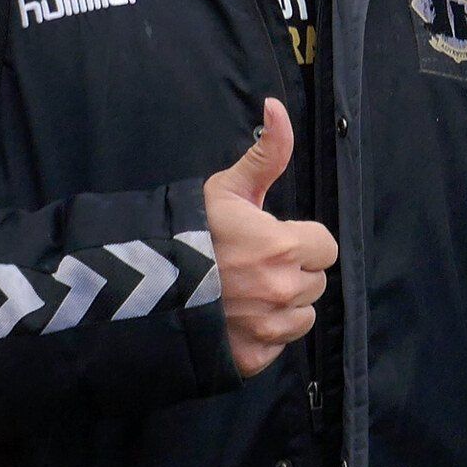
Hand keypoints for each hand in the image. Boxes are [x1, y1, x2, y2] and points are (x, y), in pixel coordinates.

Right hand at [202, 98, 338, 377]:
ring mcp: (266, 329)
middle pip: (315, 282)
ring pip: (301, 318)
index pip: (326, 246)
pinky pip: (275, 348)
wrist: (141, 288)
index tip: (273, 238)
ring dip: (282, 306)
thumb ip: (267, 150)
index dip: (301, 240)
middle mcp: (282, 291)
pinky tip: (235, 319)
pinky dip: (261, 337)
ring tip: (244, 292)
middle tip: (253, 265)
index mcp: (285, 247)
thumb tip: (276, 106)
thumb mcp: (228, 186)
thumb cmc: (189, 231)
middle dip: (292, 271)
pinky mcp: (249, 360)